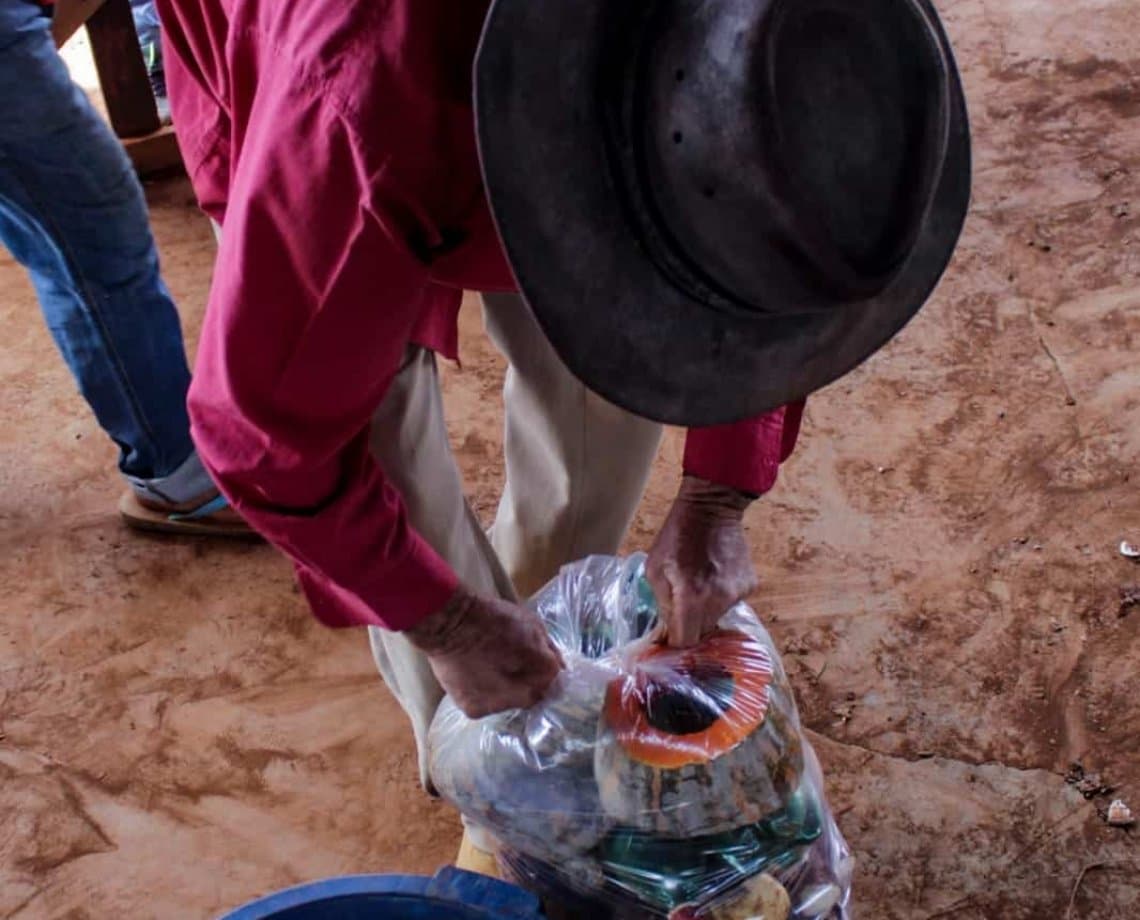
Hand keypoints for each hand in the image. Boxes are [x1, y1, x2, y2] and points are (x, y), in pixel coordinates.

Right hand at [406, 588, 563, 717]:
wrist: (449, 624)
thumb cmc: (492, 617)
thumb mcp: (530, 622)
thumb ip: (548, 648)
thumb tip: (558, 666)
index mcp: (543, 669)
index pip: (555, 682)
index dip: (544, 672)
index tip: (534, 663)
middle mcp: (526, 695)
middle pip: (533, 695)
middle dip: (527, 683)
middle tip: (510, 665)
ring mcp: (499, 706)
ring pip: (510, 703)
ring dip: (506, 691)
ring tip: (491, 670)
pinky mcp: (475, 711)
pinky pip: (487, 704)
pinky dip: (486, 694)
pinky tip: (477, 677)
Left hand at [646, 475, 758, 647]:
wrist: (711, 508)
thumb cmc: (676, 537)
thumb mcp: (655, 569)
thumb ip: (662, 604)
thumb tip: (666, 632)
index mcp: (692, 598)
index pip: (686, 642)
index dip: (675, 642)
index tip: (668, 636)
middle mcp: (719, 601)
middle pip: (703, 633)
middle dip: (690, 625)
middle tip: (680, 606)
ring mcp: (738, 593)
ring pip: (717, 617)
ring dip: (705, 609)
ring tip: (697, 584)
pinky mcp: (750, 585)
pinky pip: (730, 602)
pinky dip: (720, 596)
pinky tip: (712, 576)